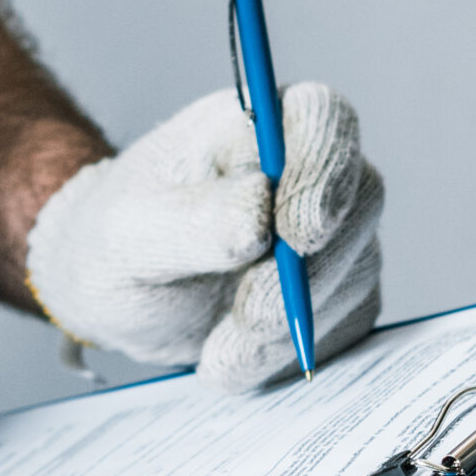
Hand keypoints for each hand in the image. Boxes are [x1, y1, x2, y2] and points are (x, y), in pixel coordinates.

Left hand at [24, 83, 383, 390]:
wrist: (114, 290)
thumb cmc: (114, 239)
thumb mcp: (128, 231)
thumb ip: (194, 219)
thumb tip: (261, 214)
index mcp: (252, 124)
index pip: (322, 117)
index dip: (324, 170)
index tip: (294, 235)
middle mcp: (305, 169)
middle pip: (360, 199)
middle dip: (308, 271)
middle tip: (249, 318)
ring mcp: (332, 232)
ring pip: (356, 270)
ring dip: (291, 324)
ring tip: (218, 349)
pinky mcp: (338, 292)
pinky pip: (344, 325)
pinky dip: (290, 354)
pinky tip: (232, 358)